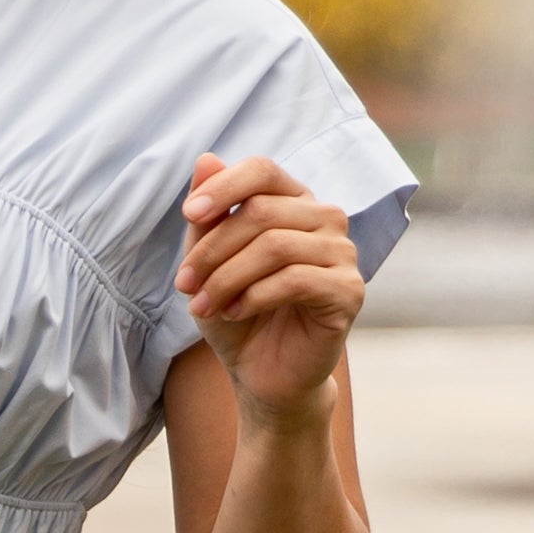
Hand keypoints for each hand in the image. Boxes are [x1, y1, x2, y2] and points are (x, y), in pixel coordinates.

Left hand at [176, 158, 363, 422]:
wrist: (262, 374)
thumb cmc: (238, 313)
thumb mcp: (210, 263)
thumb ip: (209, 215)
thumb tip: (206, 158)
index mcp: (294, 202)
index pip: (263, 170)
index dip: (224, 187)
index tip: (189, 215)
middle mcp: (325, 219)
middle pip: (261, 212)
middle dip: (212, 250)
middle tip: (184, 284)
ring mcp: (343, 253)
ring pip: (275, 246)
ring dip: (226, 278)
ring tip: (202, 306)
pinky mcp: (349, 290)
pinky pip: (295, 279)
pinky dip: (254, 297)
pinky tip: (236, 313)